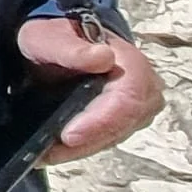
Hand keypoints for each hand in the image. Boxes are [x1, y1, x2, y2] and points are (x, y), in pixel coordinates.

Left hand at [23, 14, 164, 161]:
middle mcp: (144, 87)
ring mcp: (139, 106)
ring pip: (115, 136)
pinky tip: (56, 151)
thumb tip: (103, 57)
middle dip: (86, 141)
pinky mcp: (128, 120)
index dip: (100, 120)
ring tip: (47, 154)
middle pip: (123, 124)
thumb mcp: (50, 38)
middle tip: (48, 152)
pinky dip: (82, 148)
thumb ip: (71, 49)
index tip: (68, 135)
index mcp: (130, 62)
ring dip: (81, 149)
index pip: (128, 98)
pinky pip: (109, 139)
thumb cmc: (57, 38)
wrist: (60, 44)